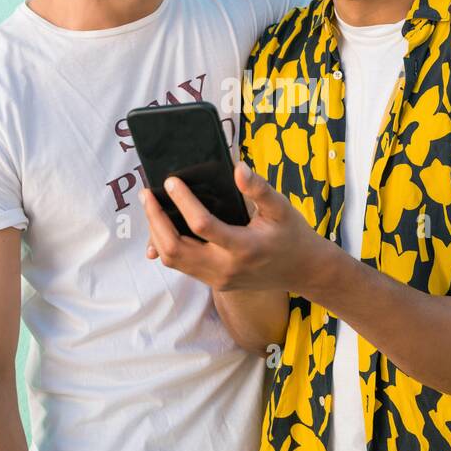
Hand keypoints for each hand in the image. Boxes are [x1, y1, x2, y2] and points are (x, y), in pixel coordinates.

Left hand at [141, 163, 324, 292]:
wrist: (303, 271)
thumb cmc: (292, 235)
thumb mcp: (282, 208)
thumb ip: (259, 189)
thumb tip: (238, 168)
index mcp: (244, 248)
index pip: (203, 225)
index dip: (183, 201)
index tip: (172, 181)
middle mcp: (226, 268)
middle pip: (175, 248)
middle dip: (155, 220)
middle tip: (147, 194)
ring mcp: (218, 279)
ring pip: (173, 260)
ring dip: (156, 233)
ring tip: (152, 207)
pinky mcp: (214, 283)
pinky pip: (181, 266)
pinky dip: (167, 246)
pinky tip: (161, 227)